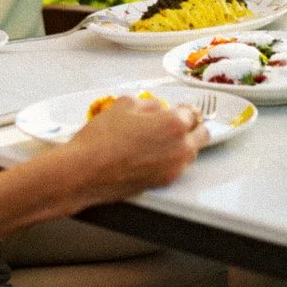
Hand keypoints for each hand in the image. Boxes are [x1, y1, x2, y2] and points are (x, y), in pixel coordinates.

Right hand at [63, 96, 208, 201]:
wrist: (85, 171)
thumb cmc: (101, 139)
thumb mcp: (125, 105)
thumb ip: (149, 104)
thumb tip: (157, 109)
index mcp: (174, 124)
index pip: (192, 113)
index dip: (183, 108)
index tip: (179, 108)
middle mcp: (180, 148)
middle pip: (201, 134)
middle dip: (192, 127)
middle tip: (179, 123)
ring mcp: (173, 168)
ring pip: (191, 153)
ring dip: (184, 144)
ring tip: (164, 139)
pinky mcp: (163, 182)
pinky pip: (178, 167)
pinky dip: (172, 159)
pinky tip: (154, 154)